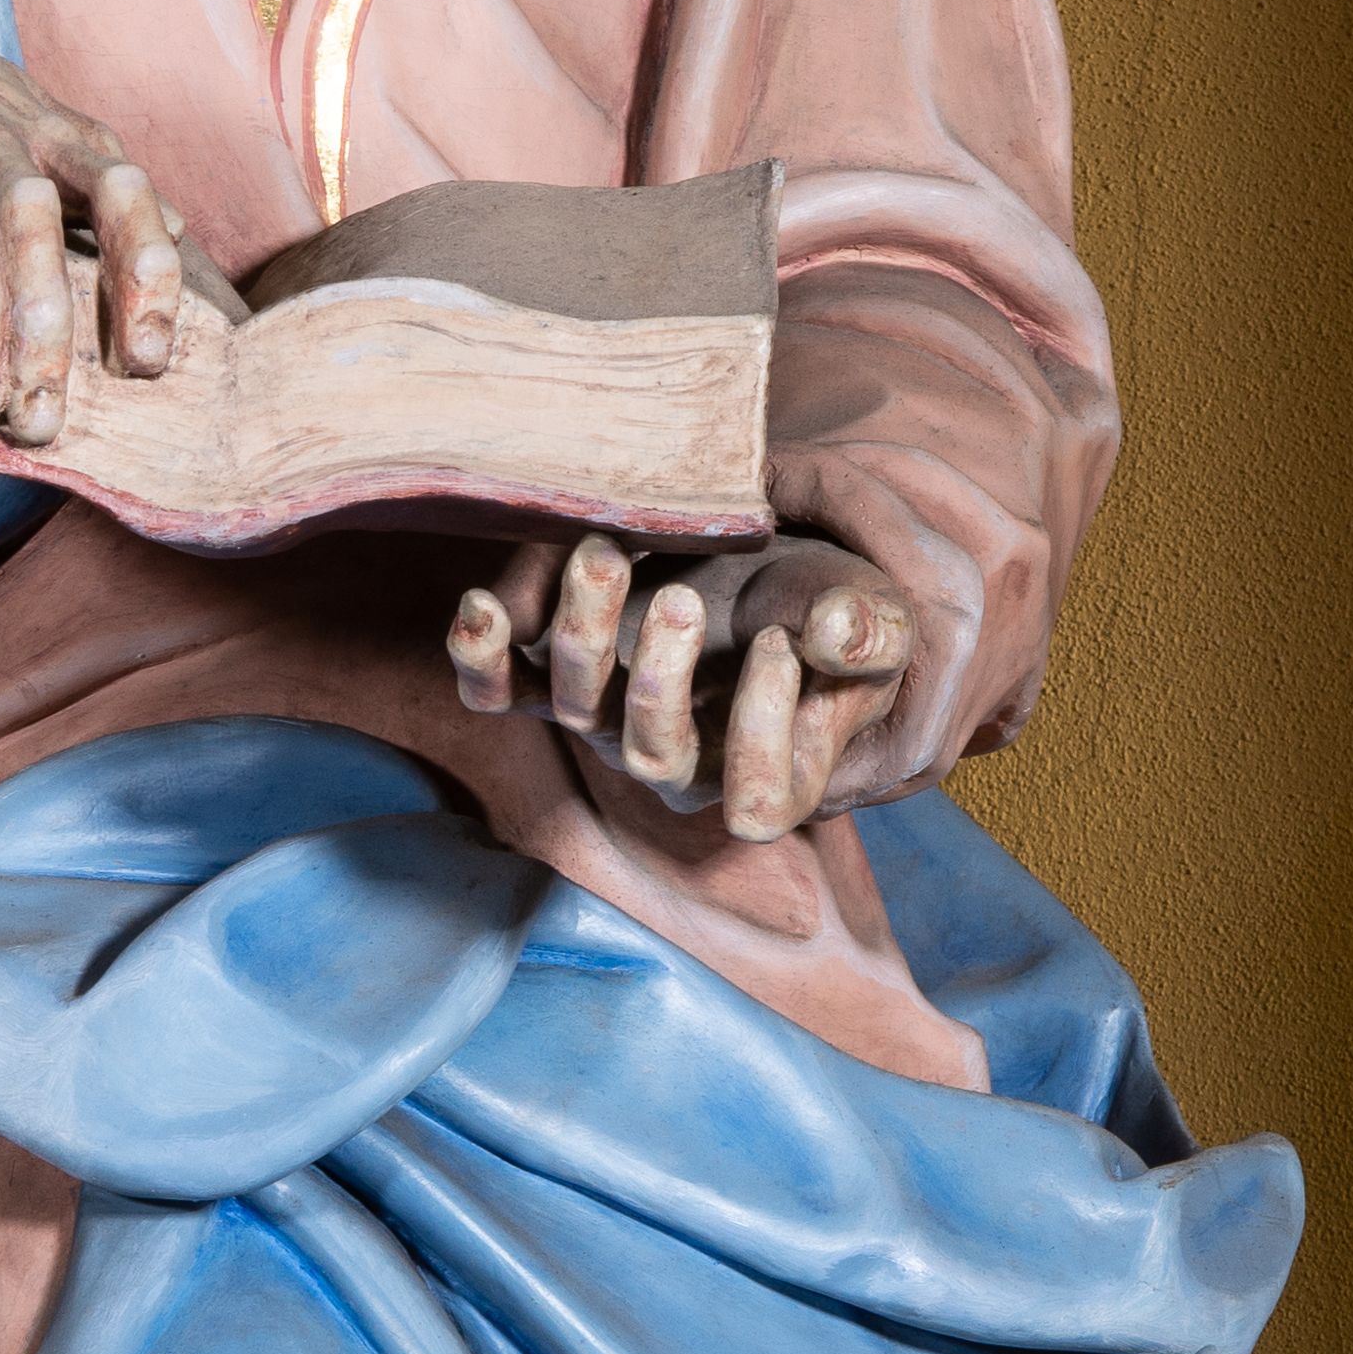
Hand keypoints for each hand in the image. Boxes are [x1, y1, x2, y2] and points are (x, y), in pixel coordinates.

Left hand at [443, 529, 917, 835]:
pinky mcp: (554, 679)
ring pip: (580, 710)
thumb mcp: (870, 619)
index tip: (776, 645)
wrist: (761, 573)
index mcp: (763, 773)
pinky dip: (481, 654)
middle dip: (662, 678)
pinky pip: (500, 691)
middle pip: (654, 755)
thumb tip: (833, 633)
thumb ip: (867, 636)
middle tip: (686, 600)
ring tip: (606, 554)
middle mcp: (676, 761)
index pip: (757, 799)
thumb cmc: (824, 610)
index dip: (761, 734)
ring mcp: (607, 723)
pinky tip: (482, 603)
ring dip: (585, 633)